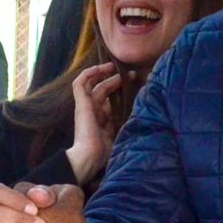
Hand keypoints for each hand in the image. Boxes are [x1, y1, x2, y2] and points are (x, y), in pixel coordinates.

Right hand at [65, 63, 122, 184]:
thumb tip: (142, 115)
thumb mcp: (121, 134)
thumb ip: (127, 124)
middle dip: (116, 80)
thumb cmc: (106, 152)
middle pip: (103, 90)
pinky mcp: (80, 103)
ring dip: (102, 73)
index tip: (133, 83)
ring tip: (113, 66)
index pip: (109, 100)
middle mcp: (93, 111)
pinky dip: (88, 74)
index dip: (120, 91)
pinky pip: (79, 84)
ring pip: (91, 84)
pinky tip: (100, 68)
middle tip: (130, 74)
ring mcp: (85, 106)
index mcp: (102, 120)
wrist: (90, 156)